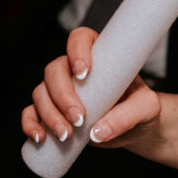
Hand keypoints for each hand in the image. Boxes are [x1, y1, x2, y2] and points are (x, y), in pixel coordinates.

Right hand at [19, 27, 160, 145]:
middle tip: (79, 119)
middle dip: (62, 96)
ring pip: (41, 93)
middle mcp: (74, 70)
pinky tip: (41, 138)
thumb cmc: (142, 109)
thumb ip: (128, 116)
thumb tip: (98, 132)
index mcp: (99, 56)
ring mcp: (61, 91)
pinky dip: (30, 124)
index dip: (77, 51)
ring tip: (67, 135)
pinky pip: (31, 113)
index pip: (80, 39)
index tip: (84, 72)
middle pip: (54, 70)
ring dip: (49, 114)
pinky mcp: (54, 112)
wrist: (137, 129)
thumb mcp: (147, 108)